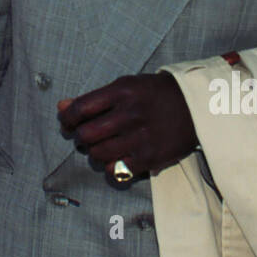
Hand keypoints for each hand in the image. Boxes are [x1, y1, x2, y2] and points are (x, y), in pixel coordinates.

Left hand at [57, 72, 196, 182]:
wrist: (195, 106)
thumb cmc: (154, 94)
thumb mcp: (126, 86)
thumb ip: (94, 98)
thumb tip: (62, 106)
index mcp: (121, 92)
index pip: (80, 109)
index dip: (67, 119)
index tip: (67, 123)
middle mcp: (129, 114)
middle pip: (86, 135)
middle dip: (80, 138)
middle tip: (85, 137)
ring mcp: (140, 137)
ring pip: (97, 155)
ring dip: (94, 153)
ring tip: (102, 147)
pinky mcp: (150, 157)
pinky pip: (115, 170)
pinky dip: (110, 167)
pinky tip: (116, 158)